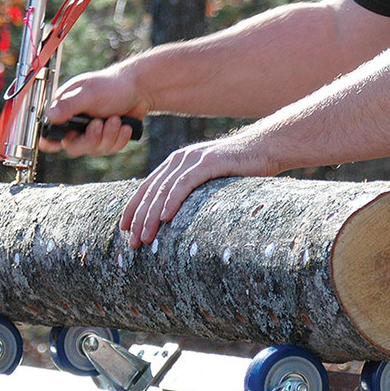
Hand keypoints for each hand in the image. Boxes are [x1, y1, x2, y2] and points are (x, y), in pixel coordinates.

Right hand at [39, 66, 147, 156]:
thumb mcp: (89, 93)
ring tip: (116, 119)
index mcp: (65, 111)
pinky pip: (110, 149)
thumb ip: (69, 105)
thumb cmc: (112, 85)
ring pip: (95, 149)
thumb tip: (50, 116)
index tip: (59, 144)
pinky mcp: (107, 138)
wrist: (139, 89)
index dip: (49, 142)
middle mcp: (76, 125)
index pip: (49, 133)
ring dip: (109, 135)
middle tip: (100, 123)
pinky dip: (119, 139)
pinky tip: (125, 126)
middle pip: (74, 147)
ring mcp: (92, 133)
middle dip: (91, 138)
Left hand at [120, 134, 275, 247]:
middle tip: (131, 242)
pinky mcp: (209, 162)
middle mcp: (180, 159)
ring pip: (164, 189)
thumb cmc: (241, 168)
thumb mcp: (211, 180)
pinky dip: (172, 201)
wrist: (266, 148)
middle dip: (138, 218)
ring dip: (151, 216)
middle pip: (151, 190)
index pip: (147, 187)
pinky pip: (185, 183)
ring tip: (144, 237)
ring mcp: (194, 158)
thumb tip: (180, 217)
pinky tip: (165, 217)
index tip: (123, 229)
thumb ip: (194, 191)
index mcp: (177, 163)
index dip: (133, 208)